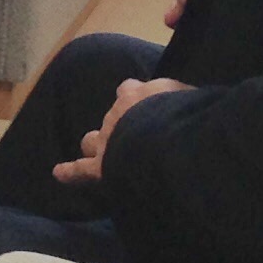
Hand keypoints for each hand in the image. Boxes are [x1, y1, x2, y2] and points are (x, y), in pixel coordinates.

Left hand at [51, 75, 191, 187]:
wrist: (167, 140)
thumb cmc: (188, 118)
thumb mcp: (196, 102)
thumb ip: (192, 103)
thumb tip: (204, 107)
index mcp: (144, 95)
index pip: (135, 89)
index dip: (141, 98)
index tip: (150, 104)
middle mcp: (120, 113)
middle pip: (115, 113)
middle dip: (123, 122)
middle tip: (137, 133)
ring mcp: (107, 139)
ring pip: (92, 140)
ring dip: (96, 145)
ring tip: (100, 152)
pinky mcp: (100, 166)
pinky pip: (80, 170)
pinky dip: (69, 172)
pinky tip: (58, 173)